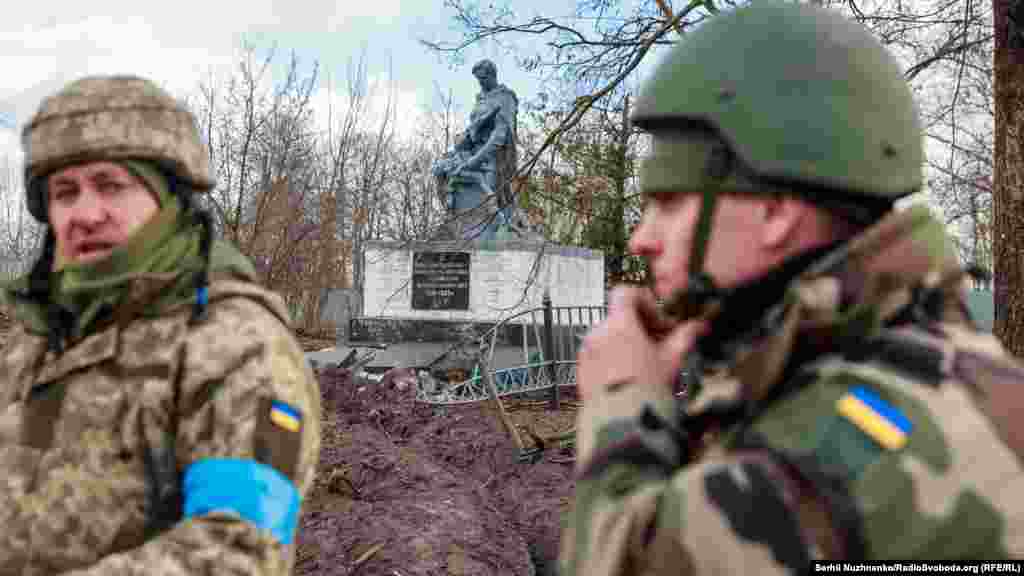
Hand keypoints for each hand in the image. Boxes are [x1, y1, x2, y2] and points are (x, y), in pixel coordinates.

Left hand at [576, 286, 707, 401]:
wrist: (622, 424)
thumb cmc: (649, 389)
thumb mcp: (672, 360)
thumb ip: (684, 337)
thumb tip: (698, 325)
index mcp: (619, 324)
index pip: (625, 293)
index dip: (645, 302)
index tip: (658, 321)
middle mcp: (597, 333)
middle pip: (619, 317)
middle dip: (640, 326)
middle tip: (659, 345)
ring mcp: (586, 352)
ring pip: (608, 336)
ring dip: (626, 342)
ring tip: (645, 364)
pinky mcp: (581, 370)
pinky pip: (598, 354)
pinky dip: (613, 358)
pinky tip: (629, 377)